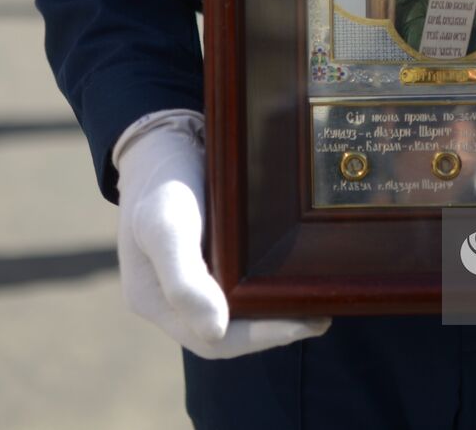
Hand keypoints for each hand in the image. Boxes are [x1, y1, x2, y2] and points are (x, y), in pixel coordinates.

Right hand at [114, 110, 329, 357]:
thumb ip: (184, 281)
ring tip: (316, 302)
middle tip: (321, 315)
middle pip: (230, 334)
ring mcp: (192, 276)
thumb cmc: (164, 179)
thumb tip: (216, 331)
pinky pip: (241, 285)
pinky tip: (295, 279)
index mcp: (154, 300)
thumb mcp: (167, 225)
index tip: (305, 323)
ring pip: (238, 312)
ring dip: (277, 313)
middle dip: (276, 330)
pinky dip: (268, 288)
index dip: (261, 338)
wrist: (164, 133)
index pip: (214, 341)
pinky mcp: (211, 255)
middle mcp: (172, 296)